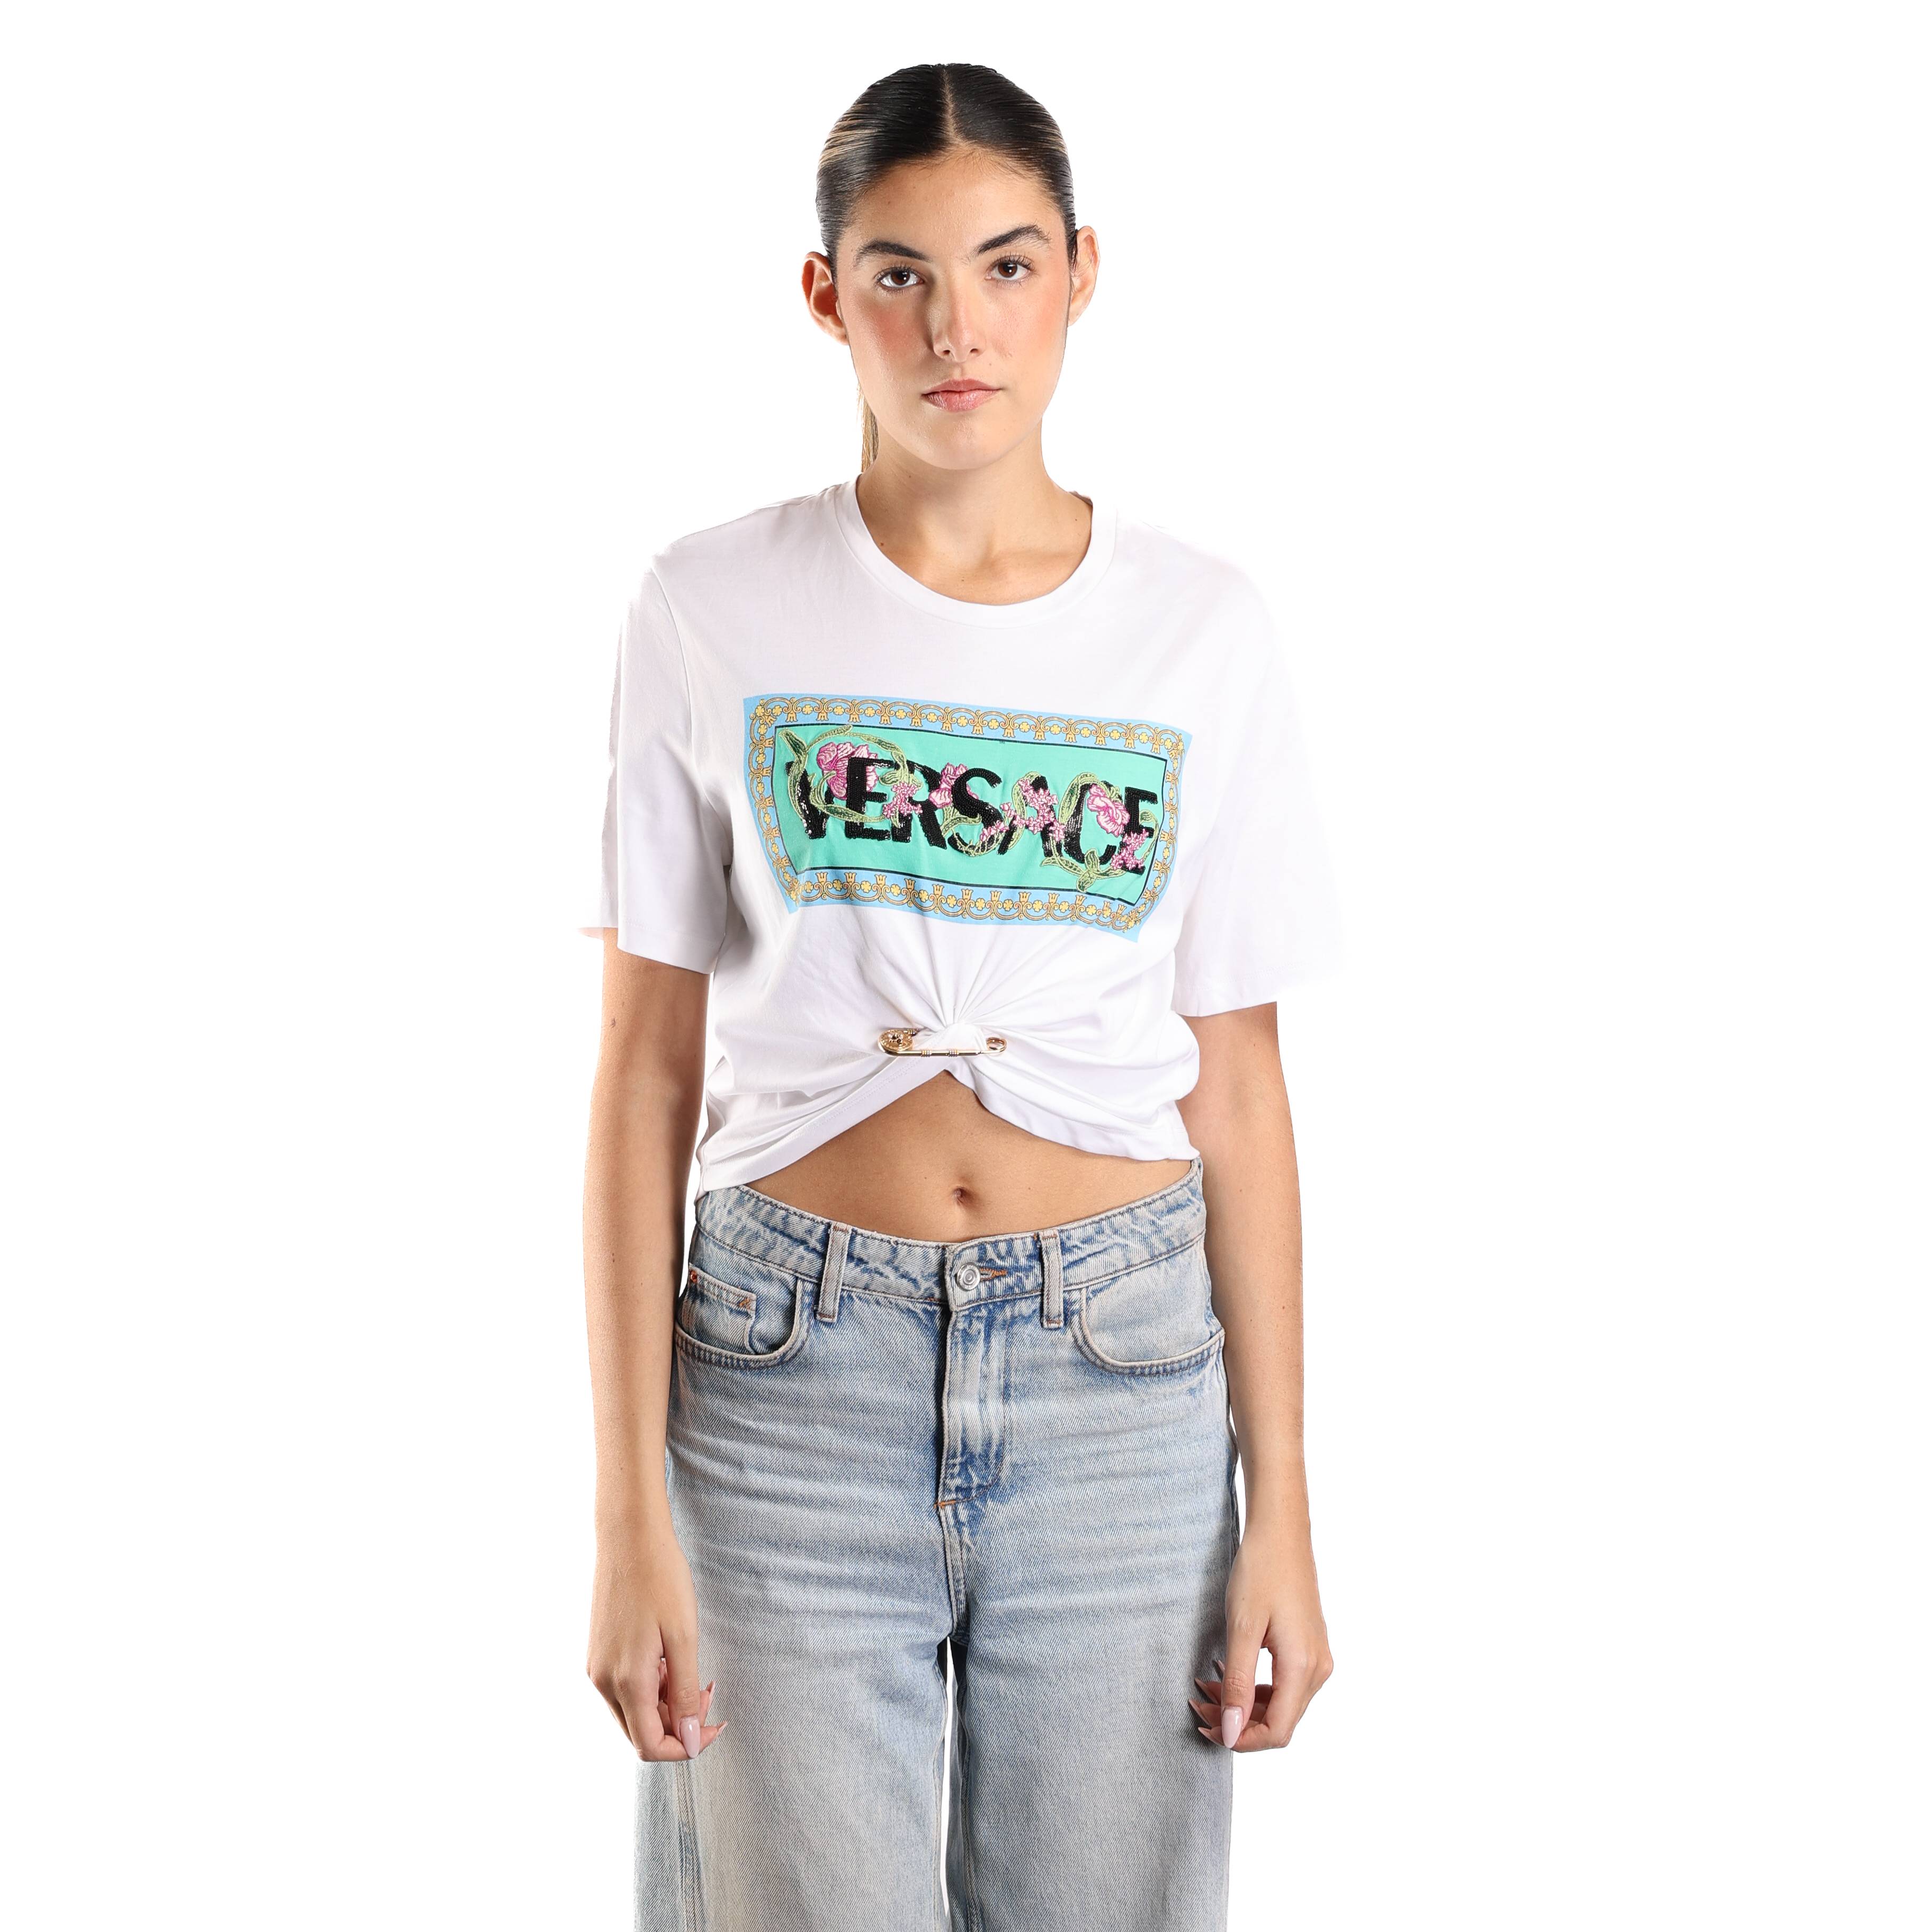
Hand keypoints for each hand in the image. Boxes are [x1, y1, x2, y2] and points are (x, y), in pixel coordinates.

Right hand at [587, 1511, 728, 1760]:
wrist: (629, 1535)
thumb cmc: (661, 1579)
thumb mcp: (684, 1636)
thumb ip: (687, 1693)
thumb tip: (689, 1741)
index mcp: (626, 1681)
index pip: (650, 1746)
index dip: (686, 1746)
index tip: (715, 1723)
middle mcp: (603, 1682)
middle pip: (641, 1732)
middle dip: (679, 1724)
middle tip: (708, 1690)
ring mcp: (597, 1667)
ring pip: (634, 1711)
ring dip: (667, 1704)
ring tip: (691, 1667)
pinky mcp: (598, 1653)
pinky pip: (626, 1688)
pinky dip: (652, 1686)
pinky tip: (669, 1657)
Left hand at [1189, 1519, 1332, 1750]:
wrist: (1281, 1532)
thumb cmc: (1260, 1571)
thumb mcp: (1241, 1628)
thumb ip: (1237, 1684)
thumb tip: (1231, 1733)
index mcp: (1303, 1667)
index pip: (1278, 1732)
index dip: (1242, 1740)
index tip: (1207, 1729)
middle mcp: (1318, 1669)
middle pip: (1280, 1721)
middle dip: (1237, 1723)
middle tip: (1196, 1705)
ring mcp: (1316, 1659)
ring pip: (1281, 1704)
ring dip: (1243, 1706)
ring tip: (1205, 1689)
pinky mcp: (1309, 1648)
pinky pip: (1284, 1684)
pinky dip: (1255, 1688)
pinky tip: (1226, 1675)